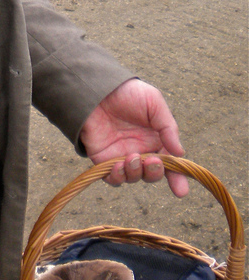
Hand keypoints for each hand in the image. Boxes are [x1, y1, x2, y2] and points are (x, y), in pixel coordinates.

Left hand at [79, 78, 188, 196]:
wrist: (97, 88)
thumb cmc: (128, 93)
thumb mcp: (154, 103)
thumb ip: (168, 128)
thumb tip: (180, 153)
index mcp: (156, 140)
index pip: (170, 165)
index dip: (177, 179)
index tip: (181, 191)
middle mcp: (140, 151)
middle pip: (151, 174)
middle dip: (154, 173)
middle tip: (152, 161)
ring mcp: (121, 156)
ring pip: (133, 177)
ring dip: (135, 173)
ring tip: (132, 158)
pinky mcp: (103, 158)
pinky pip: (112, 177)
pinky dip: (118, 177)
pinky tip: (119, 165)